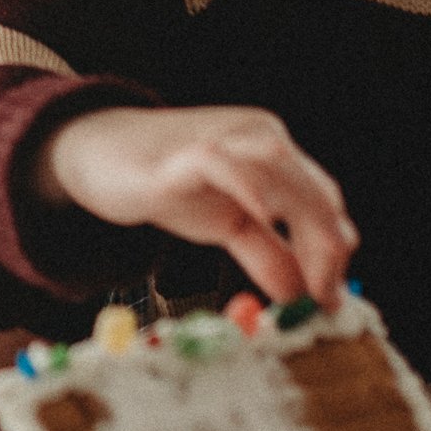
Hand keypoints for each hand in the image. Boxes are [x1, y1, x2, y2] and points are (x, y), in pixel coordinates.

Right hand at [38, 104, 357, 309]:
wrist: (96, 151)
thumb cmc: (167, 181)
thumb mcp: (226, 222)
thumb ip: (267, 252)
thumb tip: (305, 296)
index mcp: (270, 150)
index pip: (322, 194)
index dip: (334, 246)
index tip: (333, 296)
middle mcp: (252, 135)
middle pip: (311, 184)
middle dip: (328, 243)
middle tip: (326, 295)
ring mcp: (216, 140)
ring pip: (278, 166)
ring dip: (306, 221)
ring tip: (312, 276)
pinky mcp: (176, 156)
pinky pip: (219, 161)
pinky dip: (248, 184)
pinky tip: (263, 213)